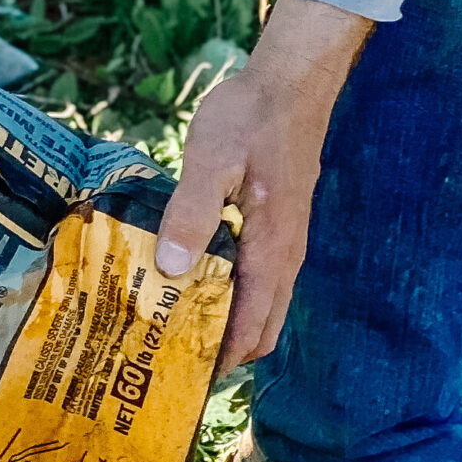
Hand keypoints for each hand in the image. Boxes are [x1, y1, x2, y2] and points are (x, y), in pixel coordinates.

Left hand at [155, 0, 372, 372]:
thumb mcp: (211, 159)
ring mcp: (285, 243)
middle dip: (222, 354)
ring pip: (262, 307)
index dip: (219, 361)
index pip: (252, 328)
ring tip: (174, 331)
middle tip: (169, 363)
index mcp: (272, 249)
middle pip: (261, 329)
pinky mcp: (278, 227)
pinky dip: (231, 298)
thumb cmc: (251, 116)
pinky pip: (258, 282)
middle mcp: (285, 256)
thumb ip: (191, 212)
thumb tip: (169, 267)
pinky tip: (190, 284)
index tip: (179, 381)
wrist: (292, 80)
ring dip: (226, 326)